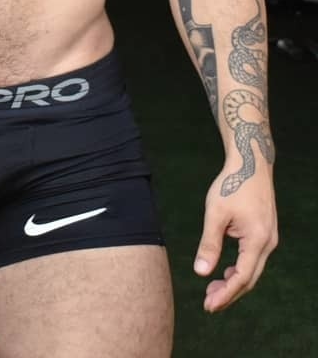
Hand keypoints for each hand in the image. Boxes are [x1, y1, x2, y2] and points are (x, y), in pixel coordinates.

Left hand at [193, 166, 276, 311]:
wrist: (250, 164)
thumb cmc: (232, 184)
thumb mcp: (215, 213)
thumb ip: (209, 244)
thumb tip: (201, 271)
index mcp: (257, 240)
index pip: (242, 277)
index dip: (226, 294)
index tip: (208, 305)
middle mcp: (267, 243)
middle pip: (249, 278)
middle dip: (229, 293)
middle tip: (208, 304)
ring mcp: (268, 239)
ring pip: (252, 270)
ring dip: (233, 282)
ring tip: (212, 291)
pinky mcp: (264, 233)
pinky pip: (253, 259)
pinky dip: (238, 269)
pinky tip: (224, 272)